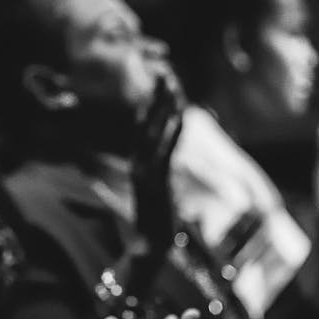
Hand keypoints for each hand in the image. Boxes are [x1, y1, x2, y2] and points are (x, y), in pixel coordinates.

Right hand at [131, 75, 184, 283]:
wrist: (149, 245)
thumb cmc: (156, 218)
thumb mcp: (159, 188)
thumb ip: (161, 169)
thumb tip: (168, 155)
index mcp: (138, 163)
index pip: (143, 127)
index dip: (151, 104)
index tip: (159, 84)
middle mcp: (138, 163)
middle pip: (146, 123)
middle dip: (156, 98)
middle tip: (164, 73)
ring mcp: (145, 172)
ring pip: (154, 133)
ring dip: (164, 109)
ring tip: (173, 87)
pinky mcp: (157, 183)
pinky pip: (166, 152)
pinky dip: (172, 134)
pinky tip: (180, 116)